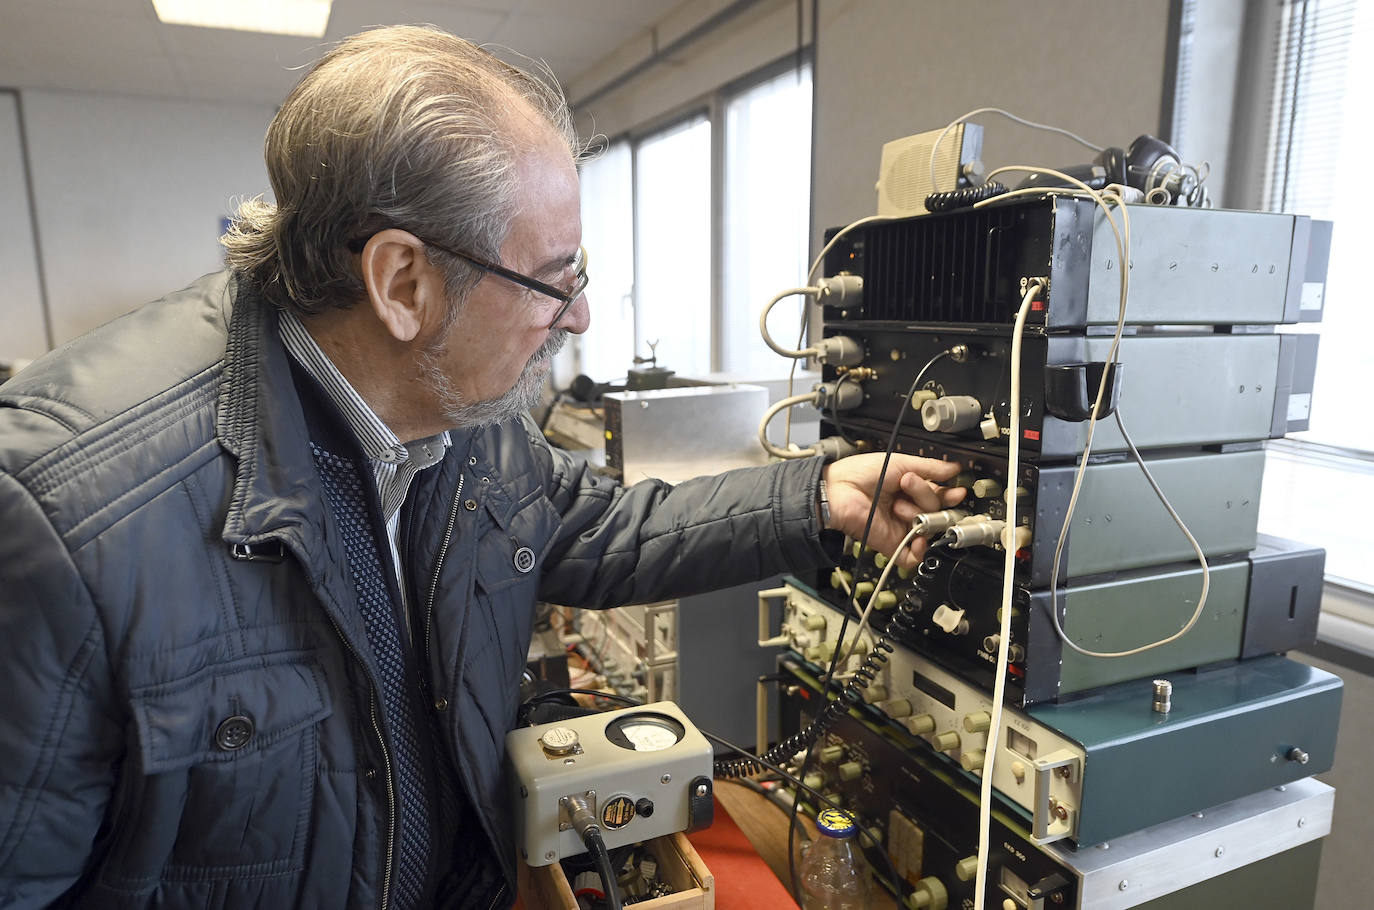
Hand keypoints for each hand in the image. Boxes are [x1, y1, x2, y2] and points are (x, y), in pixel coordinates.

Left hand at [822, 453, 965, 567]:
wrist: (838, 490)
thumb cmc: (859, 473)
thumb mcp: (901, 462)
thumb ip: (930, 468)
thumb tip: (954, 468)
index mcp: (910, 490)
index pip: (939, 495)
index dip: (949, 494)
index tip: (957, 490)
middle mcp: (907, 509)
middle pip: (937, 509)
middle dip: (925, 495)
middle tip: (907, 484)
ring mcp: (901, 527)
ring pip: (930, 528)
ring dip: (918, 513)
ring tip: (897, 504)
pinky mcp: (893, 544)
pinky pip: (914, 556)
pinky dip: (920, 548)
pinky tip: (917, 535)